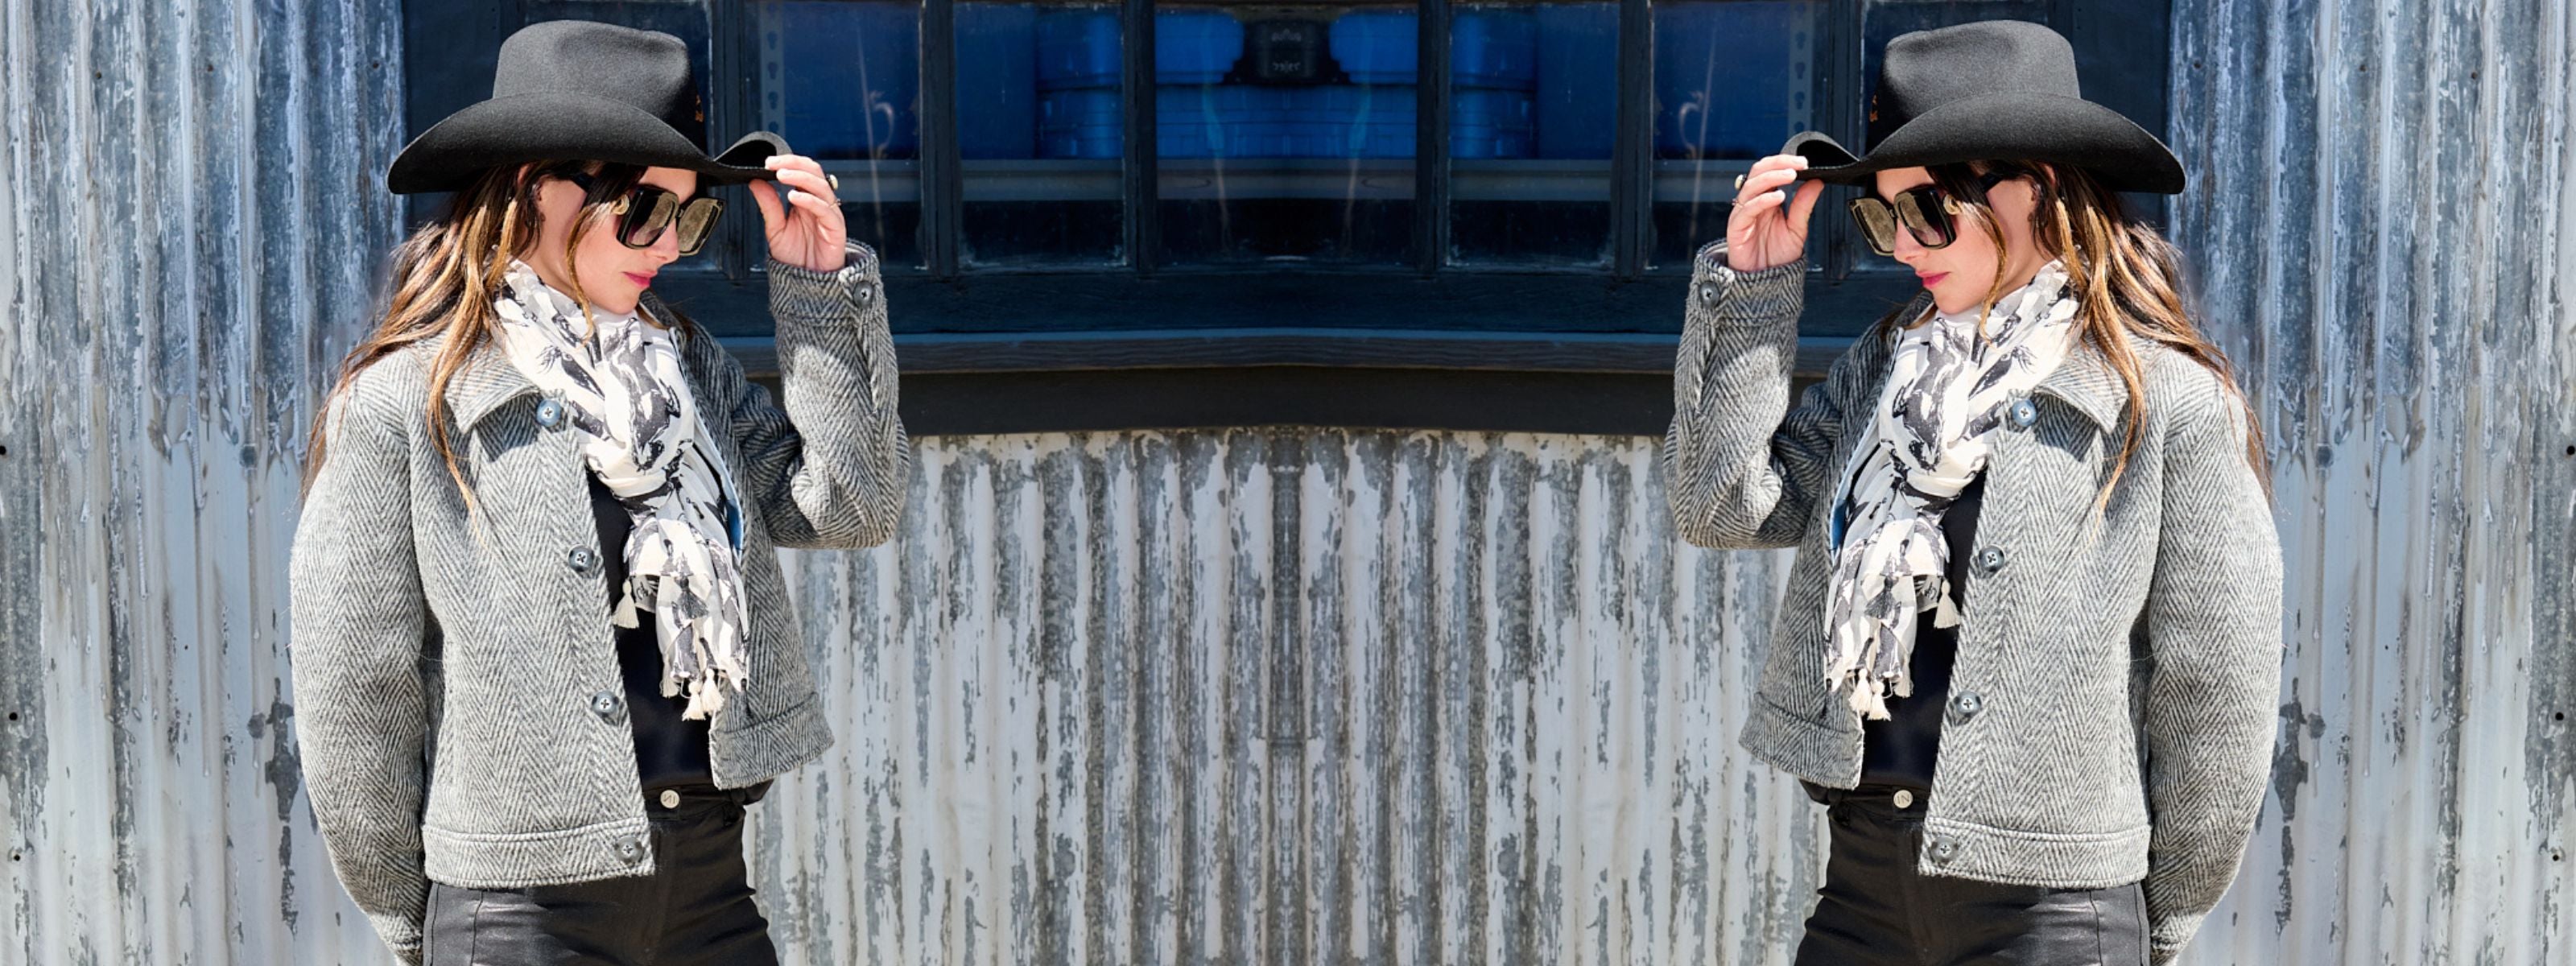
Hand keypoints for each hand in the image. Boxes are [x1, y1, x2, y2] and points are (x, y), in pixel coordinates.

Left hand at [749, 154, 846, 272]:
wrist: (808, 282)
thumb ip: (768, 205)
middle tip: (773, 164)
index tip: (767, 162)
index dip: (787, 162)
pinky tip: (794, 197)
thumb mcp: (775, 229)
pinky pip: (825, 208)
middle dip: (793, 163)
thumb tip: (756, 182)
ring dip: (800, 177)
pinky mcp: (836, 227)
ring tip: (781, 175)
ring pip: (820, 185)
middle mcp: (819, 203)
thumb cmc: (796, 257)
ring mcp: (829, 214)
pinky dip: (809, 199)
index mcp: (806, 200)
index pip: (801, 170)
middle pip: (813, 171)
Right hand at [1724, 154, 1823, 272]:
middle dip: (1778, 163)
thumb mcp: (1797, 229)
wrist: (1765, 282)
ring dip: (1771, 177)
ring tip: (1790, 175)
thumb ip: (1804, 205)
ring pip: (1752, 185)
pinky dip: (1763, 200)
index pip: (1770, 170)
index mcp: (1766, 199)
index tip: (1805, 162)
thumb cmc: (1776, 257)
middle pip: (1758, 171)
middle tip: (1799, 164)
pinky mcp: (1736, 227)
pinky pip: (1747, 208)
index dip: (1785, 162)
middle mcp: (1753, 203)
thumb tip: (1816, 182)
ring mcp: (1743, 214)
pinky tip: (1778, 197)